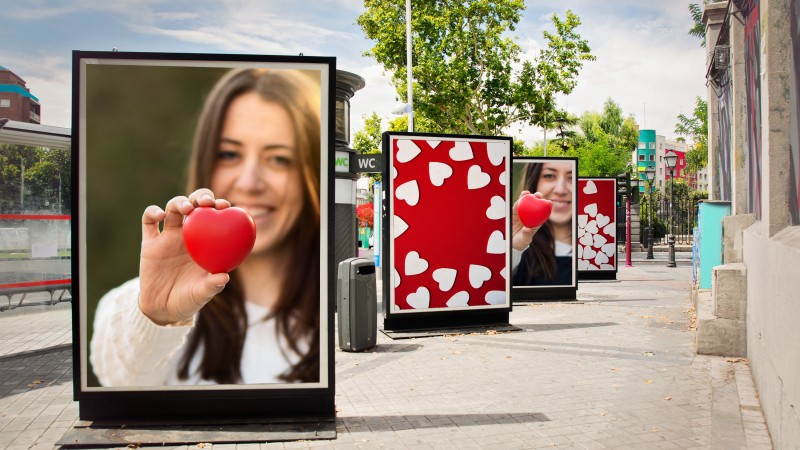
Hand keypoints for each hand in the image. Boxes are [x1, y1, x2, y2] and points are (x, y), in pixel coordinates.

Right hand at [138, 188, 232, 325]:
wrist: (162, 309)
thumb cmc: (189, 299)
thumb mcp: (201, 294)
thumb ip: (212, 286)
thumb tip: (224, 277)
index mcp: (206, 241)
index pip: (216, 216)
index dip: (221, 206)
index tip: (227, 206)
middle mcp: (188, 234)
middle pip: (195, 205)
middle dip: (201, 196)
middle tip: (206, 202)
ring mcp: (168, 236)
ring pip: (173, 208)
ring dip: (179, 202)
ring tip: (186, 208)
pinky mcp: (150, 242)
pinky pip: (148, 221)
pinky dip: (153, 212)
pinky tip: (160, 215)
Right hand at [511, 190, 544, 250]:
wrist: (510, 242)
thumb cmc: (520, 242)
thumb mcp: (524, 240)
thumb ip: (526, 234)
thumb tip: (527, 228)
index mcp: (536, 221)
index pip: (543, 213)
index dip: (547, 207)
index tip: (550, 202)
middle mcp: (530, 215)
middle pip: (535, 204)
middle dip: (538, 198)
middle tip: (538, 195)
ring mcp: (522, 213)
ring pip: (525, 203)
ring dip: (527, 197)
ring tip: (527, 192)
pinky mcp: (514, 212)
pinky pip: (517, 205)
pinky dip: (519, 200)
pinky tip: (521, 195)